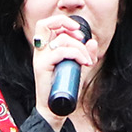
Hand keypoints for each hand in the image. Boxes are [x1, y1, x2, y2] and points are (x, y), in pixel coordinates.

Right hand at [28, 13, 102, 127]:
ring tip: (87, 60)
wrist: (56, 109)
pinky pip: (61, 52)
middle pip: (45, 24)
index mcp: (46, 49)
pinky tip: (82, 63)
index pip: (48, 25)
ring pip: (61, 39)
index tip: (79, 33)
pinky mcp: (41, 67)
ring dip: (79, 47)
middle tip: (80, 35)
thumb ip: (85, 55)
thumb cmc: (65, 90)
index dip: (64, 22)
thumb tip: (92, 42)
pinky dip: (76, 54)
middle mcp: (40, 52)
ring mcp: (39, 59)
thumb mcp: (79, 69)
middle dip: (65, 23)